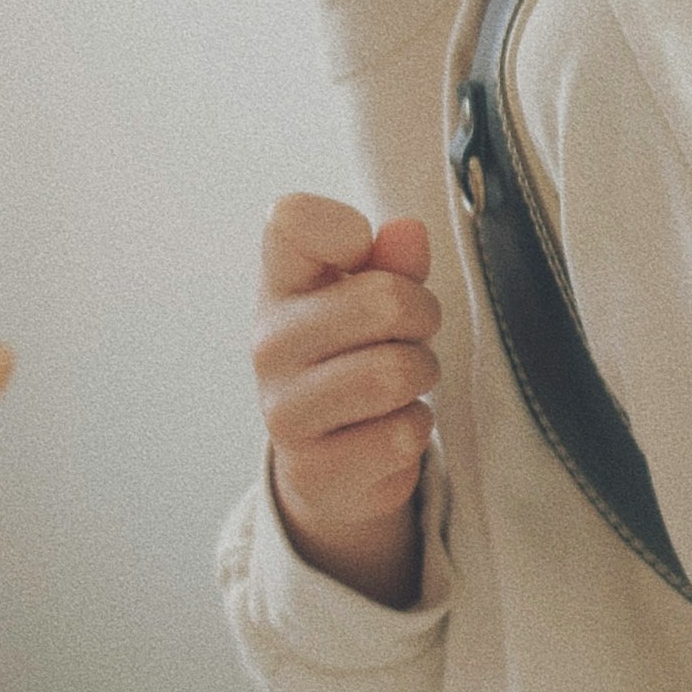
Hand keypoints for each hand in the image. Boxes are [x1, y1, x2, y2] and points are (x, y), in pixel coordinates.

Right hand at [253, 193, 440, 605]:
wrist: (329, 464)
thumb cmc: (356, 357)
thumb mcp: (373, 300)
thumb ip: (393, 263)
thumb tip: (408, 230)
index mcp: (279, 285)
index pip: (291, 220)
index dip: (347, 229)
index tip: (361, 257)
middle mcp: (269, 344)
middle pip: (383, 300)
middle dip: (422, 316)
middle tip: (411, 332)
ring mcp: (285, 412)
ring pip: (395, 372)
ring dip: (421, 376)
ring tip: (403, 382)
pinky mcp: (313, 471)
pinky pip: (402, 435)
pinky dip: (415, 429)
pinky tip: (389, 429)